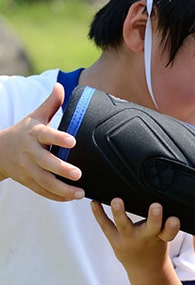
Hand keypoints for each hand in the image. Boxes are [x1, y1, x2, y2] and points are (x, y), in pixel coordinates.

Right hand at [0, 83, 83, 200]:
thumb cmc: (24, 132)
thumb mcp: (34, 116)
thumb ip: (50, 104)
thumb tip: (60, 86)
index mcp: (34, 134)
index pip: (46, 135)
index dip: (59, 138)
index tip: (73, 141)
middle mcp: (30, 152)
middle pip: (45, 162)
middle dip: (61, 169)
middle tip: (78, 174)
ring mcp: (27, 169)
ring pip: (44, 181)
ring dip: (62, 189)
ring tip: (80, 193)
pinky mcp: (28, 181)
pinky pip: (42, 191)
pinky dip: (56, 196)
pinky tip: (71, 198)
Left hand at [91, 198, 180, 272]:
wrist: (145, 268)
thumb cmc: (156, 245)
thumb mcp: (165, 235)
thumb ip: (164, 221)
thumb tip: (161, 196)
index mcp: (161, 237)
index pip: (169, 232)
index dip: (172, 226)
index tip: (174, 219)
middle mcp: (146, 238)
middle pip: (152, 228)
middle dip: (154, 217)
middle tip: (156, 206)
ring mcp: (129, 240)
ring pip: (124, 225)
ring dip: (120, 213)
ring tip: (117, 201)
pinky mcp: (115, 240)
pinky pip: (106, 226)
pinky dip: (99, 214)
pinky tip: (94, 202)